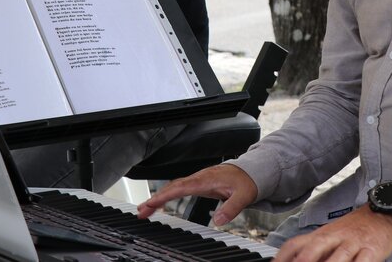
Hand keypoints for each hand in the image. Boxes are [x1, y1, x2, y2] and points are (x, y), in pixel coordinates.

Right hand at [137, 164, 258, 225]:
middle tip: (141, 211)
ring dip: (158, 198)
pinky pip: (178, 188)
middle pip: (172, 187)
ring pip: (173, 187)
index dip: (165, 195)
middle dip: (155, 198)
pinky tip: (159, 203)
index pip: (181, 187)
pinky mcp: (198, 184)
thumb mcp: (244, 196)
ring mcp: (197, 180)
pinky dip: (166, 195)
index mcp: (206, 180)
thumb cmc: (246, 181)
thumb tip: (218, 220)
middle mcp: (199, 178)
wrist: (250, 171)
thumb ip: (231, 208)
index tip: (151, 203)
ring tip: (144, 210)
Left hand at [274, 207, 391, 261]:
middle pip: (316, 246)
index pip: (296, 243)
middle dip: (305, 260)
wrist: (382, 215)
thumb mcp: (330, 237)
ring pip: (340, 255)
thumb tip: (293, 261)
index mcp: (321, 235)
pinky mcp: (371, 250)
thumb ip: (314, 251)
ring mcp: (353, 243)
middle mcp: (335, 237)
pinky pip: (363, 261)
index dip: (283, 256)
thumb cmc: (353, 230)